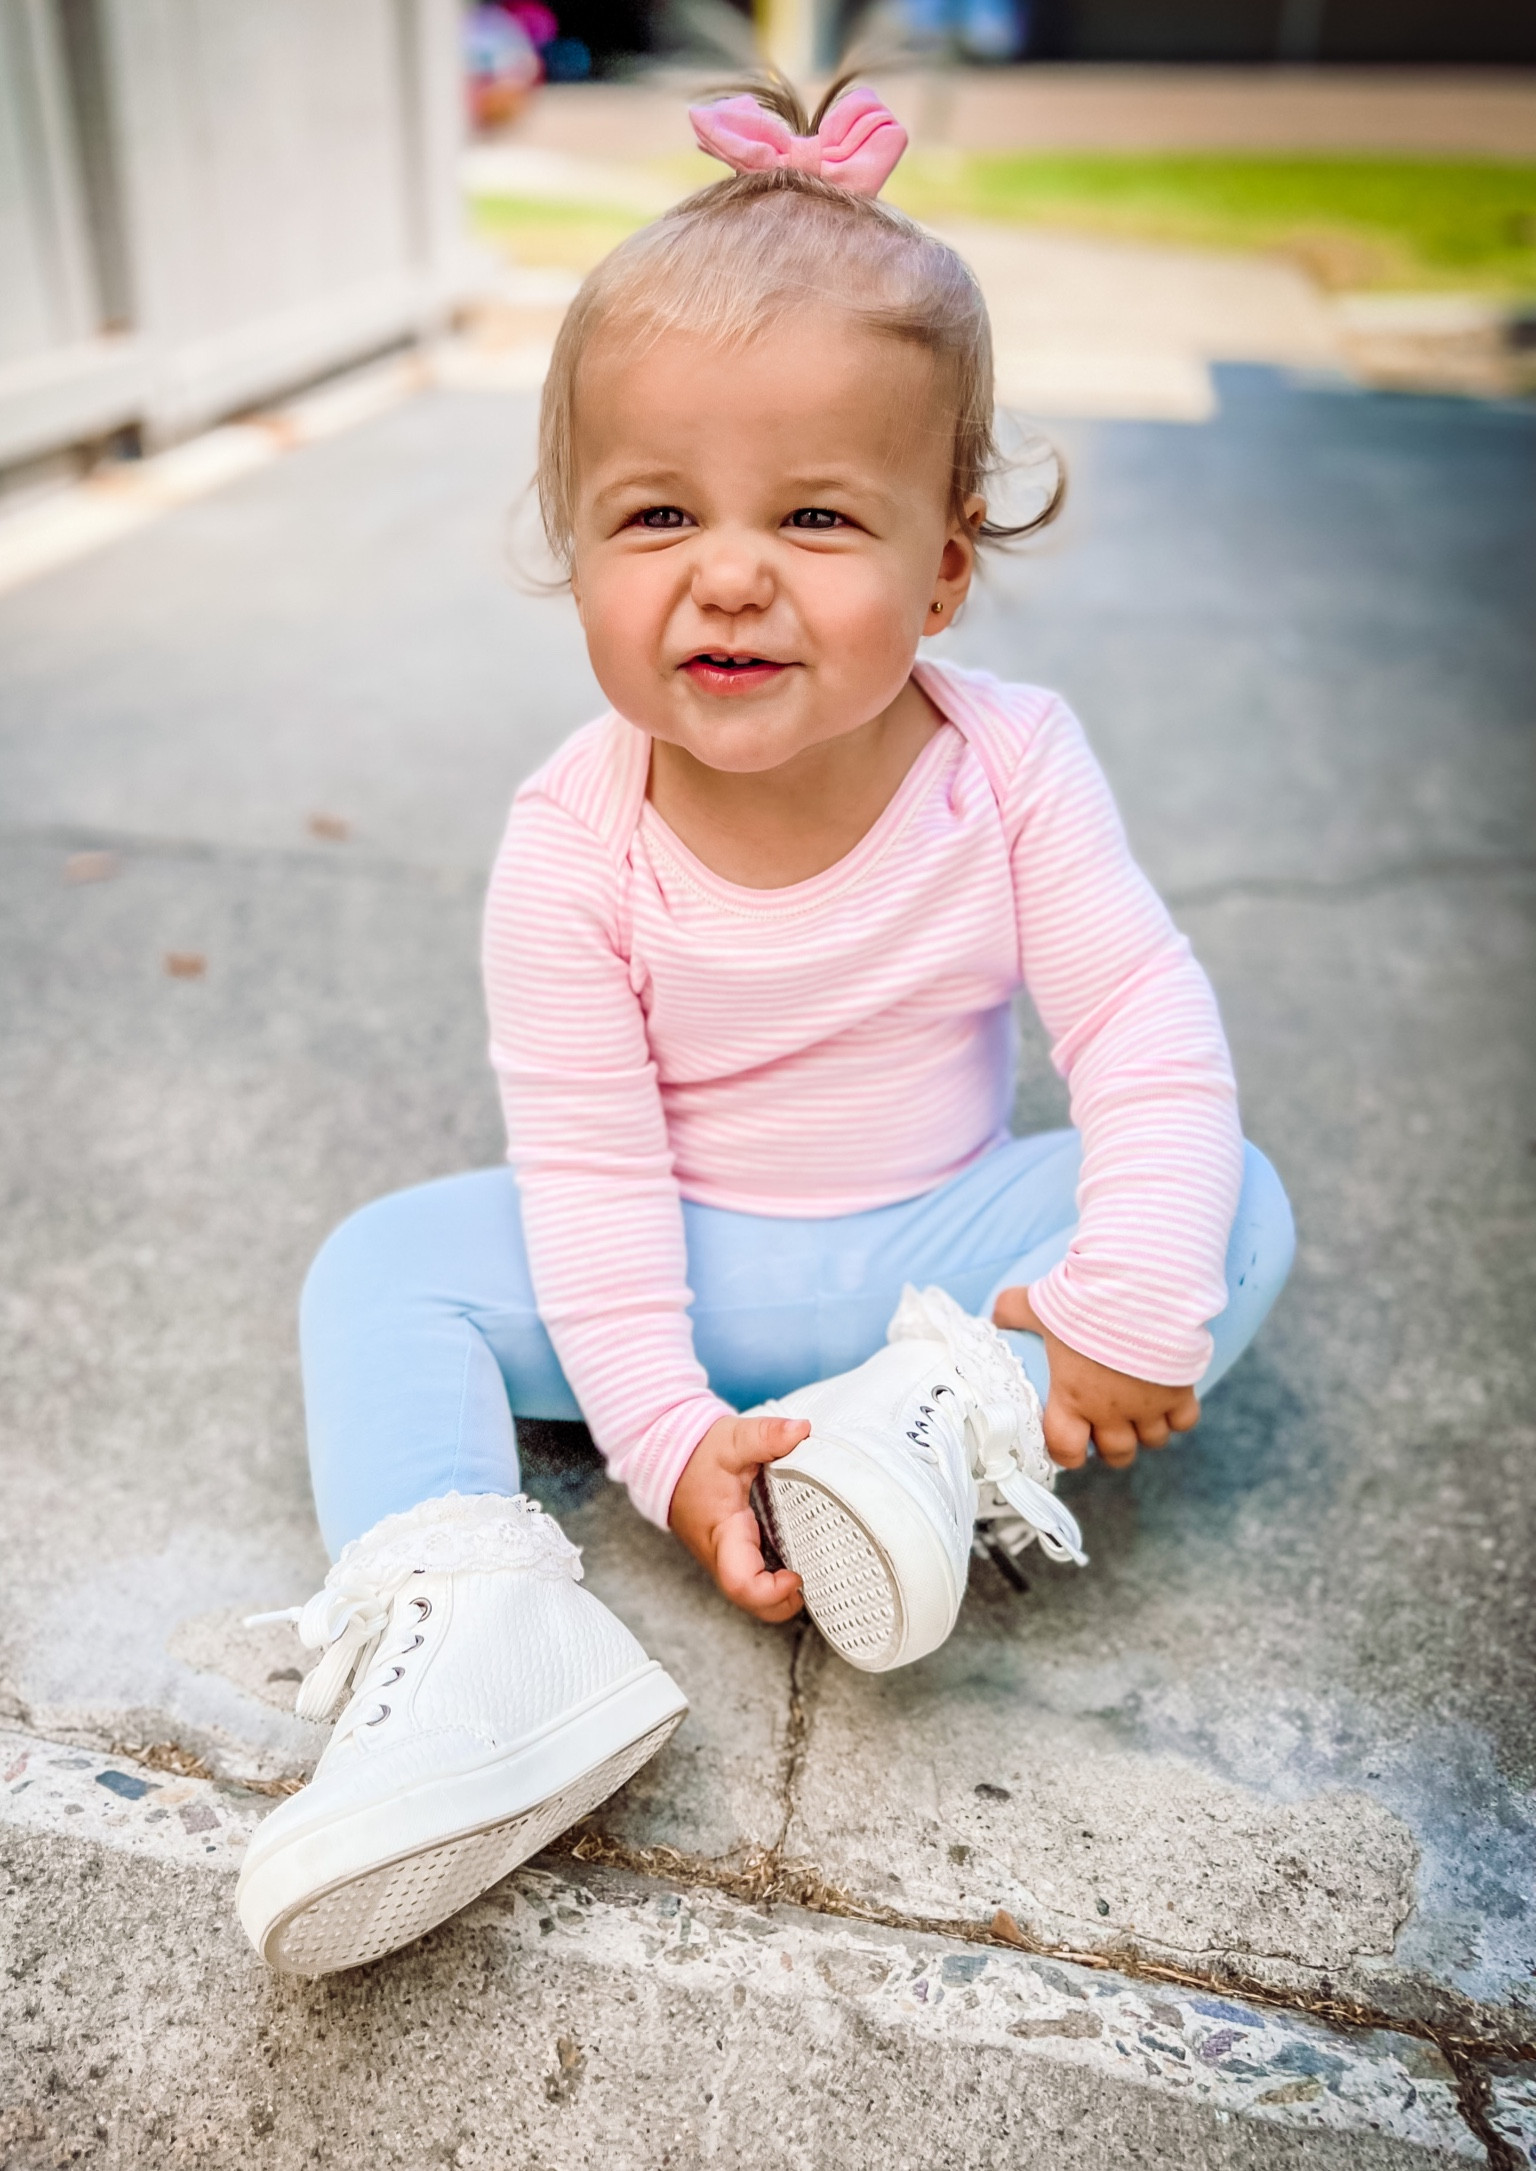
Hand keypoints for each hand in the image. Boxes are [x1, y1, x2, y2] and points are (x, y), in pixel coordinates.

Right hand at [668, 1413, 809, 1622]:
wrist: (664, 1457)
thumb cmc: (696, 1453)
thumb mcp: (732, 1439)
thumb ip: (767, 1435)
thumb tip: (801, 1430)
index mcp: (723, 1533)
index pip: (741, 1583)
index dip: (771, 1592)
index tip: (797, 1576)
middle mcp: (722, 1554)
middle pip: (751, 1603)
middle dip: (784, 1604)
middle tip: (814, 1580)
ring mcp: (725, 1558)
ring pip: (752, 1596)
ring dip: (781, 1596)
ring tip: (813, 1572)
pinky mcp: (730, 1553)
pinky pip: (752, 1579)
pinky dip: (775, 1579)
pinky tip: (798, 1561)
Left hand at [991, 1286, 1199, 1469]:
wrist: (1140, 1287)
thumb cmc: (1084, 1300)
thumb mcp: (1040, 1304)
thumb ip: (1014, 1312)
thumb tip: (994, 1315)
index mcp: (1072, 1398)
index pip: (1067, 1450)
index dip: (1069, 1451)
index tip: (1071, 1441)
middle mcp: (1111, 1411)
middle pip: (1117, 1454)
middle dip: (1111, 1445)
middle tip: (1107, 1425)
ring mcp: (1150, 1405)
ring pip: (1152, 1441)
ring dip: (1145, 1430)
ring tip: (1138, 1410)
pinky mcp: (1180, 1390)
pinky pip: (1185, 1421)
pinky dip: (1178, 1415)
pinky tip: (1168, 1398)